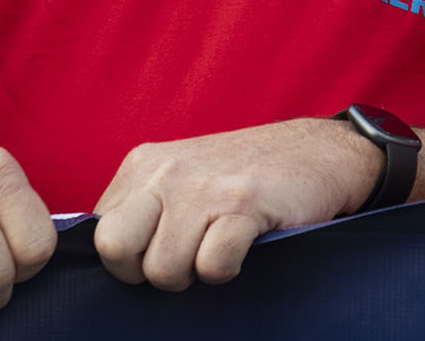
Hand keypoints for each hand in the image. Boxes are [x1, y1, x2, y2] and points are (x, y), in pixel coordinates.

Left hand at [92, 117, 380, 290]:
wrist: (324, 151)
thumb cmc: (248, 175)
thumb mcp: (183, 177)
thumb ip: (142, 209)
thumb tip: (107, 263)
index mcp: (143, 163)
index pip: (101, 235)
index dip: (132, 258)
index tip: (166, 248)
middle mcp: (167, 169)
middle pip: (115, 250)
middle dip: (148, 271)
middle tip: (185, 258)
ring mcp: (204, 185)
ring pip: (164, 269)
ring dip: (196, 274)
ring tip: (221, 246)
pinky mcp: (244, 202)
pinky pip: (212, 267)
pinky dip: (229, 270)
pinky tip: (247, 245)